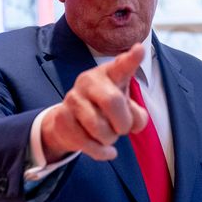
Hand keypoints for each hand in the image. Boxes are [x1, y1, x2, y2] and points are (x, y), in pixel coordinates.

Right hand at [41, 44, 147, 161]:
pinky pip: (86, 142)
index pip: (122, 66)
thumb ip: (136, 116)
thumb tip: (134, 123)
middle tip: (122, 129)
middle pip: (112, 101)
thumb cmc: (104, 111)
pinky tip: (106, 151)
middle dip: (122, 123)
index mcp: (109, 74)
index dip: (131, 59)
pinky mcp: (62, 117)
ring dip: (109, 139)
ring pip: (98, 126)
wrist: (69, 123)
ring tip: (108, 136)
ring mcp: (73, 98)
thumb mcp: (125, 110)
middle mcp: (89, 81)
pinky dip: (101, 152)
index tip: (140, 49)